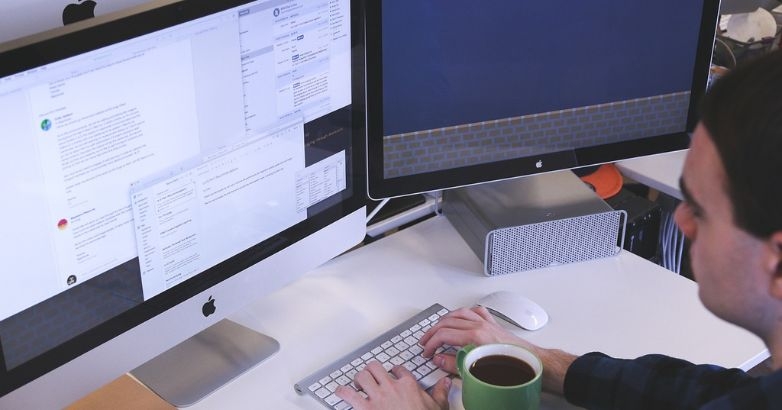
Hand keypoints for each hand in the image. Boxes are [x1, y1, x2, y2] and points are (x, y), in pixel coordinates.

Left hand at [335, 361, 450, 409]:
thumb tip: (445, 383)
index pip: (398, 369)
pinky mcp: (365, 408)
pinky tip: (340, 392)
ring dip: (358, 379)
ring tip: (357, 384)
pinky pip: (348, 394)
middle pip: (375, 367)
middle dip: (371, 370)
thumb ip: (440, 392)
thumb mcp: (438, 407)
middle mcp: (391, 387)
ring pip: (361, 376)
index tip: (392, 374)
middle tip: (371, 376)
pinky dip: (342, 392)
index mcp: (408, 384)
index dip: (394, 371)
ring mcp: (377, 397)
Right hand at [419, 306, 531, 373]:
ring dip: (445, 320)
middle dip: (433, 332)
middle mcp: (480, 325)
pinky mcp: (494, 324)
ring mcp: (487, 323)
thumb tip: (439, 359)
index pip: (444, 334)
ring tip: (437, 327)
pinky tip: (461, 317)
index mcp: (475, 336)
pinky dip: (465, 313)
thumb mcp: (477, 371)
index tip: (427, 352)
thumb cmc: (511, 368)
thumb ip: (454, 364)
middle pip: (448, 322)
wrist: (533, 364)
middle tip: (426, 342)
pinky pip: (476, 312)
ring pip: (460, 313)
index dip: (431, 343)